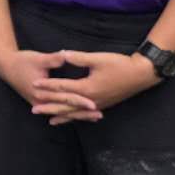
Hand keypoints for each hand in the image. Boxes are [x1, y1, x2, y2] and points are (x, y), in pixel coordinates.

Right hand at [0, 48, 102, 122]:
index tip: (93, 104)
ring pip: (62, 113)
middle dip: (82, 113)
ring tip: (94, 118)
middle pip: (65, 109)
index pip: (65, 98)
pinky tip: (79, 116)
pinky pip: (57, 110)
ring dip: (78, 115)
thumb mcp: (38, 58)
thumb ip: (53, 59)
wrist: (6, 67)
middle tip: (99, 115)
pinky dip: (69, 114)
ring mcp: (40, 104)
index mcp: (42, 92)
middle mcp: (41, 101)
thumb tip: (66, 54)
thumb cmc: (22, 61)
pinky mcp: (41, 103)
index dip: (79, 101)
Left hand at [32, 50, 159, 124]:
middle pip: (65, 105)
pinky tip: (72, 119)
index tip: (34, 84)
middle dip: (49, 106)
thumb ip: (79, 58)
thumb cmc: (120, 64)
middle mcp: (90, 100)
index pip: (62, 87)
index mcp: (87, 88)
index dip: (47, 85)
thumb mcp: (98, 59)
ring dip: (61, 116)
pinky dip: (76, 117)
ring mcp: (97, 104)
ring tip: (48, 120)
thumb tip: (62, 53)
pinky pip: (85, 114)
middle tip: (33, 109)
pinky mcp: (103, 105)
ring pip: (75, 113)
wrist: (141, 75)